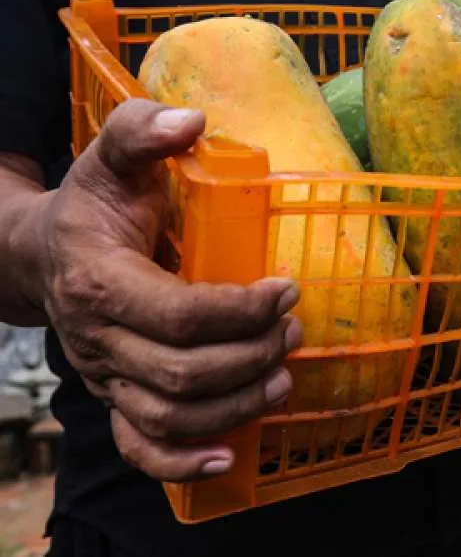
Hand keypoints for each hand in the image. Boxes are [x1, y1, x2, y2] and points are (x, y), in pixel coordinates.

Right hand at [38, 99, 301, 481]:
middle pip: (179, 373)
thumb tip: (193, 119)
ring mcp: (104, 376)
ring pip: (167, 415)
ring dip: (234, 406)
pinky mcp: (114, 398)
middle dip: (249, 356)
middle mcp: (98, 339)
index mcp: (100, 281)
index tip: (288, 288)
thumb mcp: (111, 157)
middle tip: (294, 330)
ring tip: (283, 376)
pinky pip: (140, 446)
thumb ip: (143, 131)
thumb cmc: (94, 204)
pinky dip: (181, 462)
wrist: (44, 253)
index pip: (178, 314)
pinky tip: (230, 457)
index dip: (241, 309)